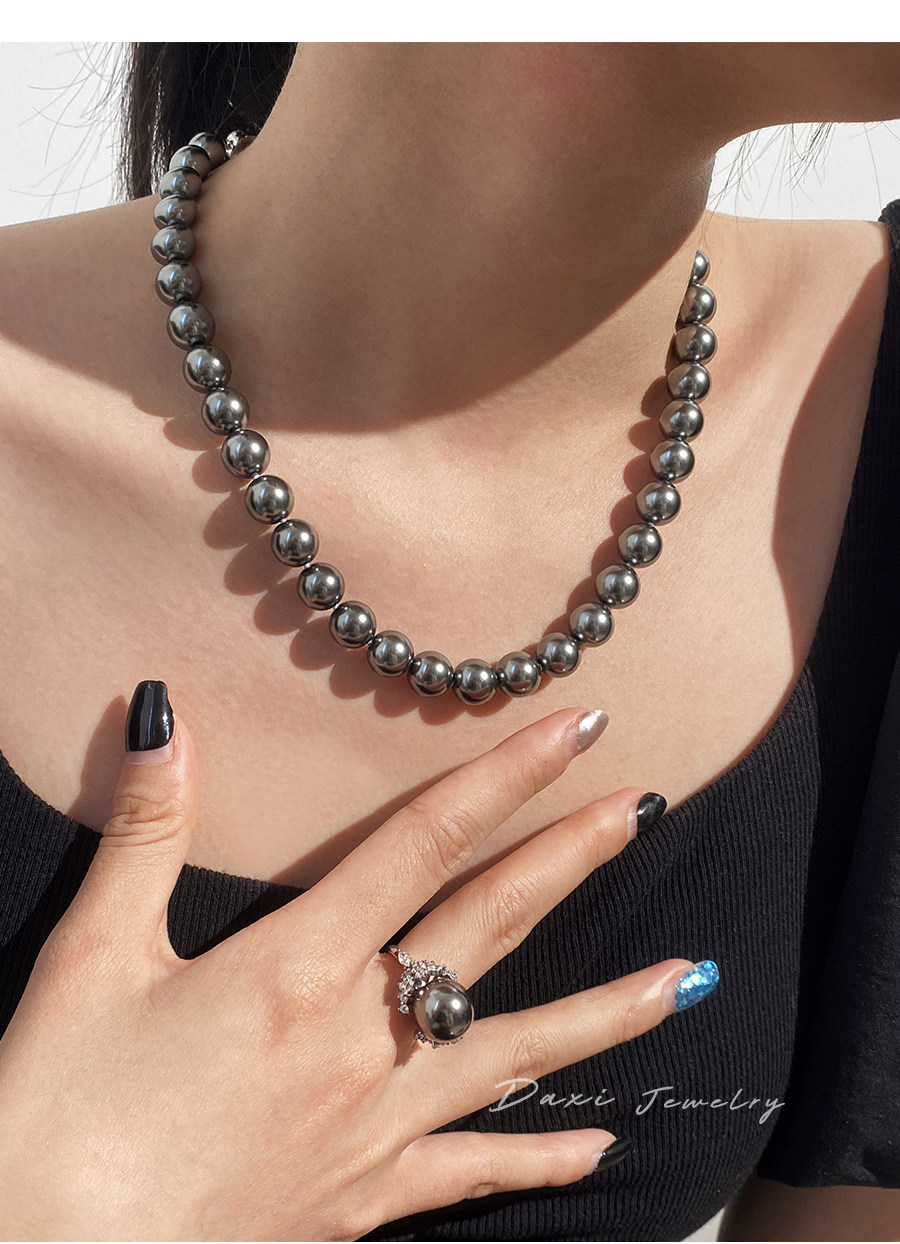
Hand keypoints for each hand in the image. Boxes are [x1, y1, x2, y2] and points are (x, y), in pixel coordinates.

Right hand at [0, 681, 709, 1240]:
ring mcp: (375, 1123)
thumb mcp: (92, 958)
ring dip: (607, 1012)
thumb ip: (145, 833)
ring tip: (688, 981)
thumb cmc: (62, 1112)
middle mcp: (360, 1037)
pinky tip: (596, 1151)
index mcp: (298, 966)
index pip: (427, 841)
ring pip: (516, 1051)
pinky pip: (472, 1171)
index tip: (576, 727)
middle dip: (573, 857)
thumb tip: (165, 717)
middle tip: (646, 806)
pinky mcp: (365, 1196)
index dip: (506, 776)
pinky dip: (537, 1161)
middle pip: (491, 925)